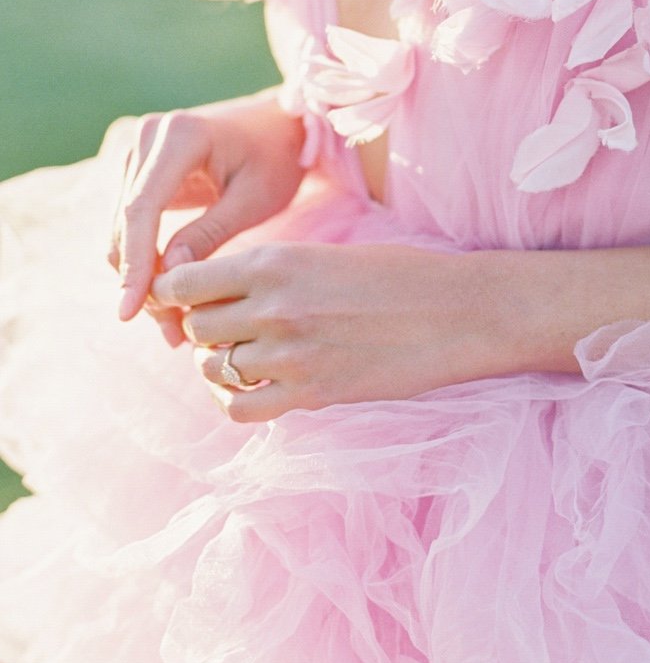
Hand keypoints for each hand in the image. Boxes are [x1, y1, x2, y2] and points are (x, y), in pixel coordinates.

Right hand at [108, 89, 307, 341]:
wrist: (281, 126)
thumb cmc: (277, 158)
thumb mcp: (254, 199)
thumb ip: (209, 234)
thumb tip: (166, 278)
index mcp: (180, 136)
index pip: (141, 210)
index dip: (133, 265)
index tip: (129, 312)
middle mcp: (149, 137)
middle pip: (126, 223)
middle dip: (141, 281)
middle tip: (172, 332)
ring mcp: (139, 151)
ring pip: (122, 228)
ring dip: (141, 276)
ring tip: (174, 325)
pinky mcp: (139, 170)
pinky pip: (132, 223)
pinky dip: (145, 261)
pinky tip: (169, 298)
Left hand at [149, 240, 514, 421]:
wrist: (458, 311)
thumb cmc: (399, 275)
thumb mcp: (326, 255)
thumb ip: (270, 273)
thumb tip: (218, 291)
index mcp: (274, 262)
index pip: (182, 283)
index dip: (178, 292)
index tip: (193, 297)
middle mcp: (272, 307)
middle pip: (194, 327)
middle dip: (205, 328)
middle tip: (230, 327)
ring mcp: (289, 354)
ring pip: (211, 368)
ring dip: (223, 363)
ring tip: (255, 354)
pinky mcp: (310, 394)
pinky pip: (238, 407)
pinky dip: (239, 398)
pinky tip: (263, 386)